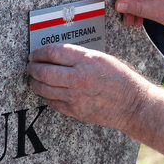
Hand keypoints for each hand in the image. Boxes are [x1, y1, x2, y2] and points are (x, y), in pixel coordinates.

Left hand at [28, 42, 163, 163]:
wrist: (132, 104)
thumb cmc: (121, 79)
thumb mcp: (101, 58)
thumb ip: (79, 56)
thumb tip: (57, 55)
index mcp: (86, 60)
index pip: (53, 52)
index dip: (39, 52)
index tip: (35, 53)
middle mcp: (78, 78)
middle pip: (44, 71)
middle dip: (33, 67)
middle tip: (30, 65)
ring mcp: (75, 96)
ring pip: (44, 88)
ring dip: (35, 82)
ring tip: (35, 78)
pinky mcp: (75, 110)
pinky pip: (52, 102)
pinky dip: (46, 96)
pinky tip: (47, 91)